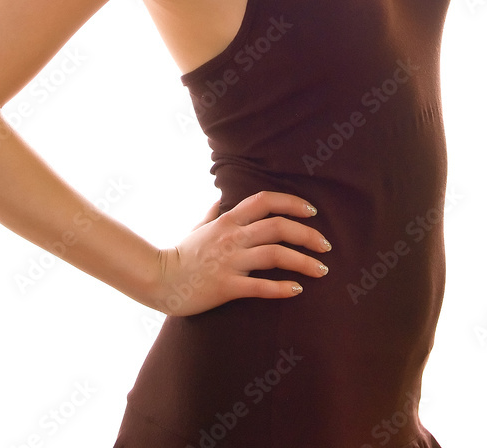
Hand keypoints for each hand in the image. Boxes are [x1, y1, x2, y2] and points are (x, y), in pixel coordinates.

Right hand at [155, 191, 331, 315]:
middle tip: (326, 245)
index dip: (292, 203)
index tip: (311, 211)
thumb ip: (213, 212)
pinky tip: (297, 289)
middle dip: (308, 235)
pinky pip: (260, 286)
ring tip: (321, 269)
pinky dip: (282, 288)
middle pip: (278, 227)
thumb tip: (221, 196)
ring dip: (303, 261)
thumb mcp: (198, 226)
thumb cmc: (181, 254)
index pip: (265, 201)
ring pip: (275, 255)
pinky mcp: (226, 286)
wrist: (159, 280)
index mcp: (228, 219)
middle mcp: (232, 236)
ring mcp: (229, 261)